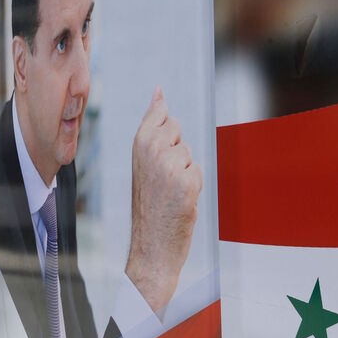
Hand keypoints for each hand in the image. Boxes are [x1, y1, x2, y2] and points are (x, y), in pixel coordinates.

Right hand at [126, 86, 202, 312]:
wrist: (149, 246)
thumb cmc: (146, 205)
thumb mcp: (141, 162)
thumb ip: (152, 126)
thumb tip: (158, 91)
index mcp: (139, 144)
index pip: (160, 112)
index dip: (163, 114)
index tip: (160, 94)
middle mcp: (153, 150)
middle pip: (178, 129)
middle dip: (176, 149)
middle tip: (161, 175)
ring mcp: (171, 166)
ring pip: (190, 153)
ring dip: (186, 171)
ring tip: (170, 190)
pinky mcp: (188, 182)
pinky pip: (199, 171)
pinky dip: (194, 186)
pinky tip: (180, 199)